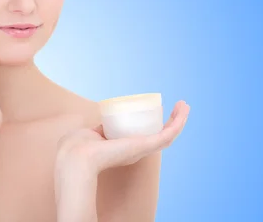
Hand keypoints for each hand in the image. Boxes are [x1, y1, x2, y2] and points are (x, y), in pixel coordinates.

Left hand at [56, 101, 189, 173]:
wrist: (78, 156)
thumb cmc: (78, 147)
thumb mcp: (91, 135)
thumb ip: (97, 132)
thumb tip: (100, 127)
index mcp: (124, 150)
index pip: (143, 138)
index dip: (153, 127)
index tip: (157, 113)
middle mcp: (136, 151)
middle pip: (159, 136)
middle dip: (171, 122)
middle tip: (178, 107)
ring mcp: (142, 149)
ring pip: (168, 134)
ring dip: (179, 119)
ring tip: (185, 105)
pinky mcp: (146, 145)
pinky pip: (169, 133)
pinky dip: (179, 121)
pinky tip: (184, 109)